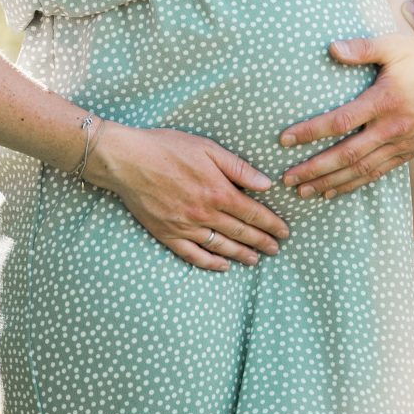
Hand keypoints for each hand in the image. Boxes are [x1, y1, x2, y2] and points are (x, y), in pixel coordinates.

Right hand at [88, 124, 290, 271]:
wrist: (128, 160)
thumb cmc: (168, 148)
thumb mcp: (208, 148)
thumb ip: (239, 168)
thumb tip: (267, 184)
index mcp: (218, 191)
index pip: (253, 213)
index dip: (271, 224)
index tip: (285, 232)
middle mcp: (204, 213)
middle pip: (241, 232)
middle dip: (262, 241)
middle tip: (277, 249)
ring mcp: (185, 226)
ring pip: (220, 246)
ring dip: (241, 254)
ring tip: (256, 259)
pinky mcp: (167, 234)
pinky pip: (193, 255)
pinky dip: (210, 262)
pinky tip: (223, 265)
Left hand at [278, 34, 413, 199]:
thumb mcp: (395, 46)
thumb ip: (362, 48)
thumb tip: (331, 48)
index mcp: (383, 101)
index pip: (339, 122)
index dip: (309, 133)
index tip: (284, 141)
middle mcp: (390, 129)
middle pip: (346, 156)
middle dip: (314, 169)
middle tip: (287, 179)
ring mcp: (401, 144)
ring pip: (361, 171)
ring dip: (331, 183)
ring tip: (306, 192)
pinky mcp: (409, 152)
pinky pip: (378, 173)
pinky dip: (355, 184)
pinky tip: (337, 190)